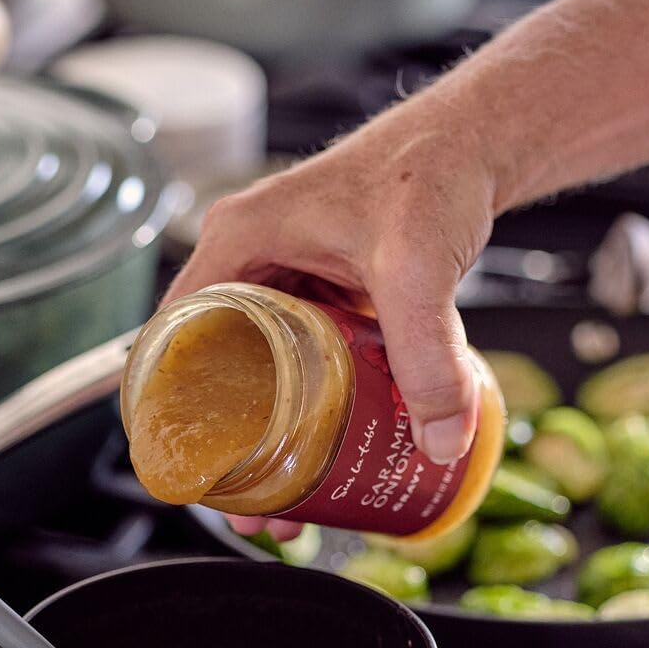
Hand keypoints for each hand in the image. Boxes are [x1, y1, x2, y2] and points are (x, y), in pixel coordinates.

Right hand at [163, 97, 500, 538]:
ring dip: (270, 438)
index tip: (189, 466)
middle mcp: (253, 261)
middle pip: (216, 369)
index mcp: (239, 243)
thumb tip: (439, 439)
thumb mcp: (417, 267)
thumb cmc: (431, 168)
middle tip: (248, 505)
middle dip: (229, 446)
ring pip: (261, 375)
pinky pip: (304, 365)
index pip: (172, 336)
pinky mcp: (328, 297)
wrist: (479, 143)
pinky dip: (311, 412)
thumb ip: (429, 355)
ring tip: (289, 501)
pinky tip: (331, 454)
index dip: (169, 407)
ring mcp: (290, 281)